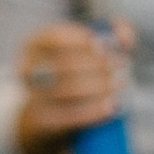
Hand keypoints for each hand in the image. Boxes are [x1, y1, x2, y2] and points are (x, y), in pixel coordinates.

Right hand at [17, 21, 130, 153]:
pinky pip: (69, 116)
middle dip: (97, 65)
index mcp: (36, 43)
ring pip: (68, 90)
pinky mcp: (43, 121)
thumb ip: (111, 33)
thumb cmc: (76, 71)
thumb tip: (125, 38)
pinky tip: (111, 107)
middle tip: (121, 67)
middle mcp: (28, 68)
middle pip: (65, 64)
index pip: (57, 38)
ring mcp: (33, 96)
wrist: (50, 112)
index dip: (83, 42)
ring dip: (99, 87)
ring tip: (119, 85)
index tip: (106, 48)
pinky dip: (93, 111)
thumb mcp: (89, 46)